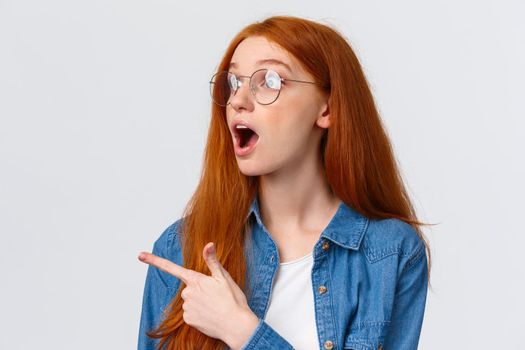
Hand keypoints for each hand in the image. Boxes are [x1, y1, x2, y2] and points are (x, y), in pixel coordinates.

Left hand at [138, 242, 258, 347]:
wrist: (236, 325)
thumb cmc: (232, 300)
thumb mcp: (224, 277)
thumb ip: (212, 261)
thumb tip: (208, 244)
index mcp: (196, 280)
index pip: (171, 268)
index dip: (154, 261)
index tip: (140, 255)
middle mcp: (188, 293)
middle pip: (188, 288)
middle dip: (199, 290)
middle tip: (215, 295)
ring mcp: (187, 307)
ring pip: (190, 301)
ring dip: (200, 302)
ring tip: (215, 306)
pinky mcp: (188, 320)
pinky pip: (190, 313)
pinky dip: (199, 313)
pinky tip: (210, 315)